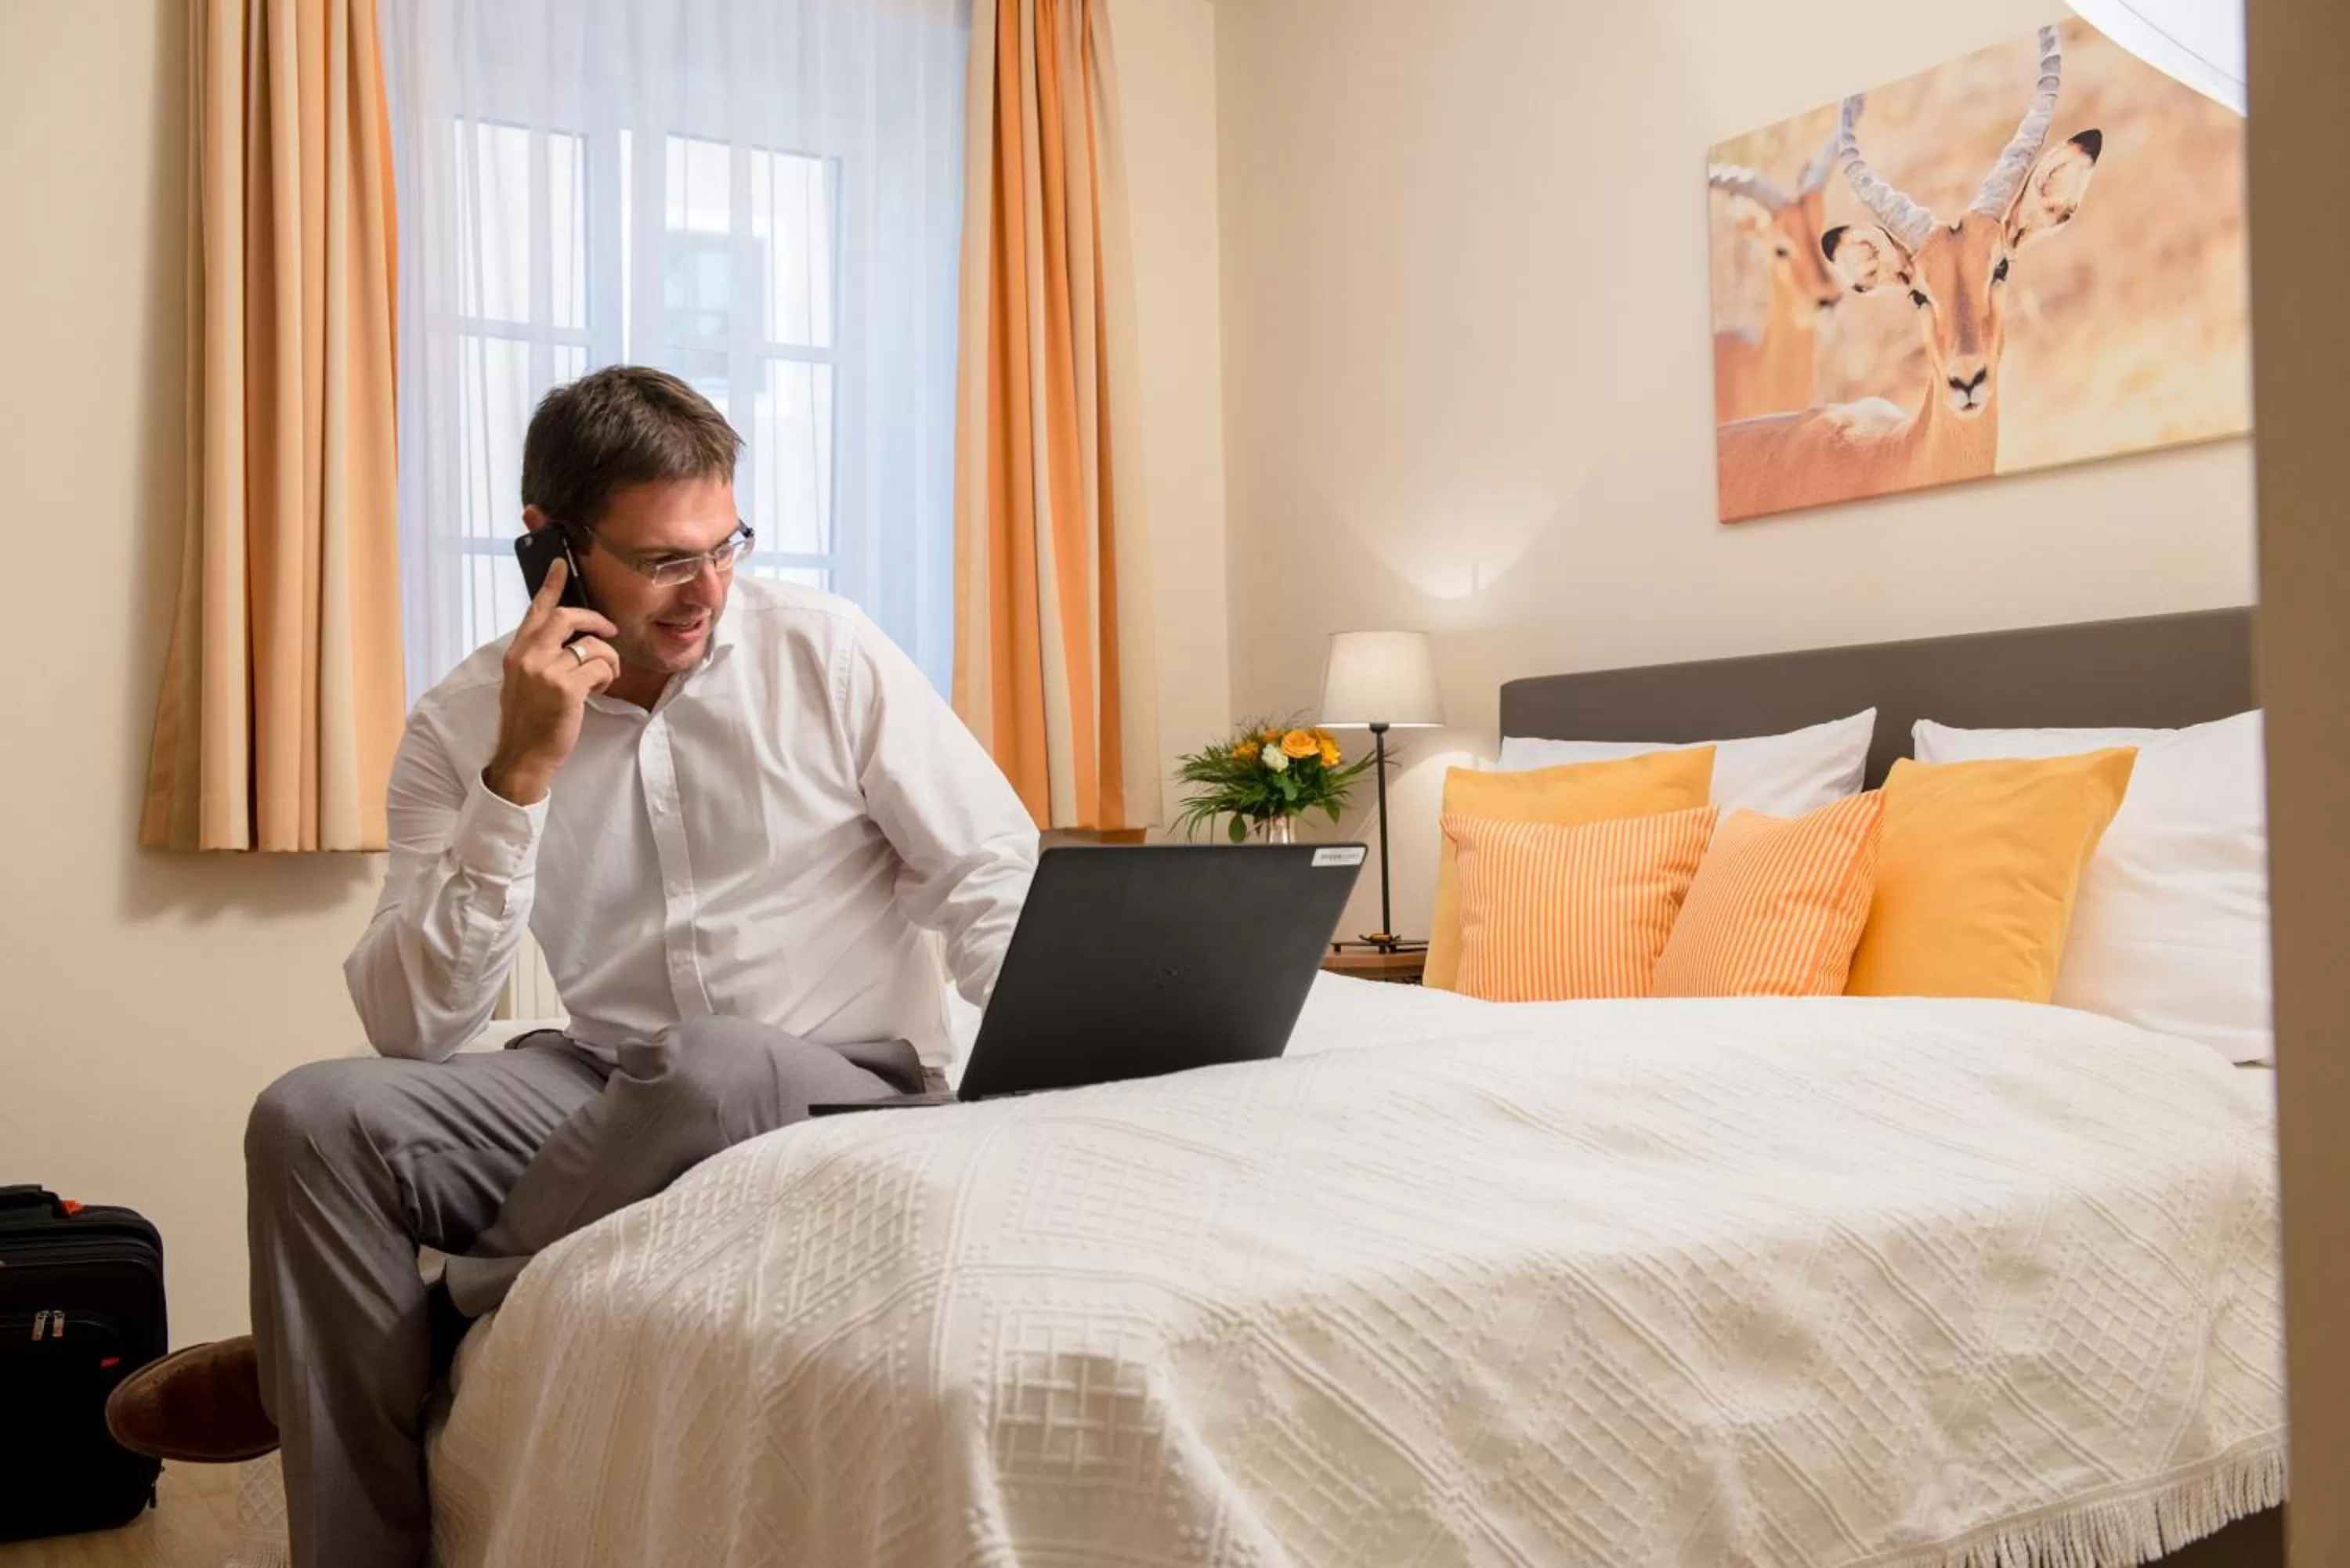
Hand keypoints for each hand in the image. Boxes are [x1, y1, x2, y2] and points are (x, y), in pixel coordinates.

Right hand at [483, 558, 620, 805]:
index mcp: (517, 653)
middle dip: (594, 620)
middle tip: (609, 632)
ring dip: (608, 661)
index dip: (551, 586)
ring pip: (592, 646)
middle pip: (566, 617)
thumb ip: (540, 656)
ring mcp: (545, 672)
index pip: (535, 611)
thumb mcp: (525, 682)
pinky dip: (608, 678)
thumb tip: (570, 639)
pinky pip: (601, 668)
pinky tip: (598, 692)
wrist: (523, 757)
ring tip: (602, 680)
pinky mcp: (565, 688)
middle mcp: (527, 657)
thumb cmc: (530, 721)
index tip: (561, 564)